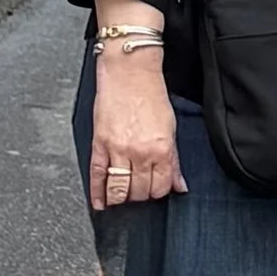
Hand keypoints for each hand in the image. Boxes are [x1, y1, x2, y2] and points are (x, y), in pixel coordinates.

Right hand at [89, 27, 183, 208]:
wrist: (129, 72)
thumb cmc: (151, 94)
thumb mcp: (170, 127)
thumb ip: (174, 160)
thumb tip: (179, 185)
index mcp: (161, 149)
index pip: (161, 187)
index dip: (159, 192)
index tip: (156, 189)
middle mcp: (140, 153)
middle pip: (140, 192)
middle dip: (140, 195)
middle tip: (139, 190)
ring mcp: (117, 150)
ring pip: (119, 189)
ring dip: (121, 198)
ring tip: (122, 196)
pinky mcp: (99, 145)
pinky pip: (97, 176)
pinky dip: (98, 193)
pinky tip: (100, 203)